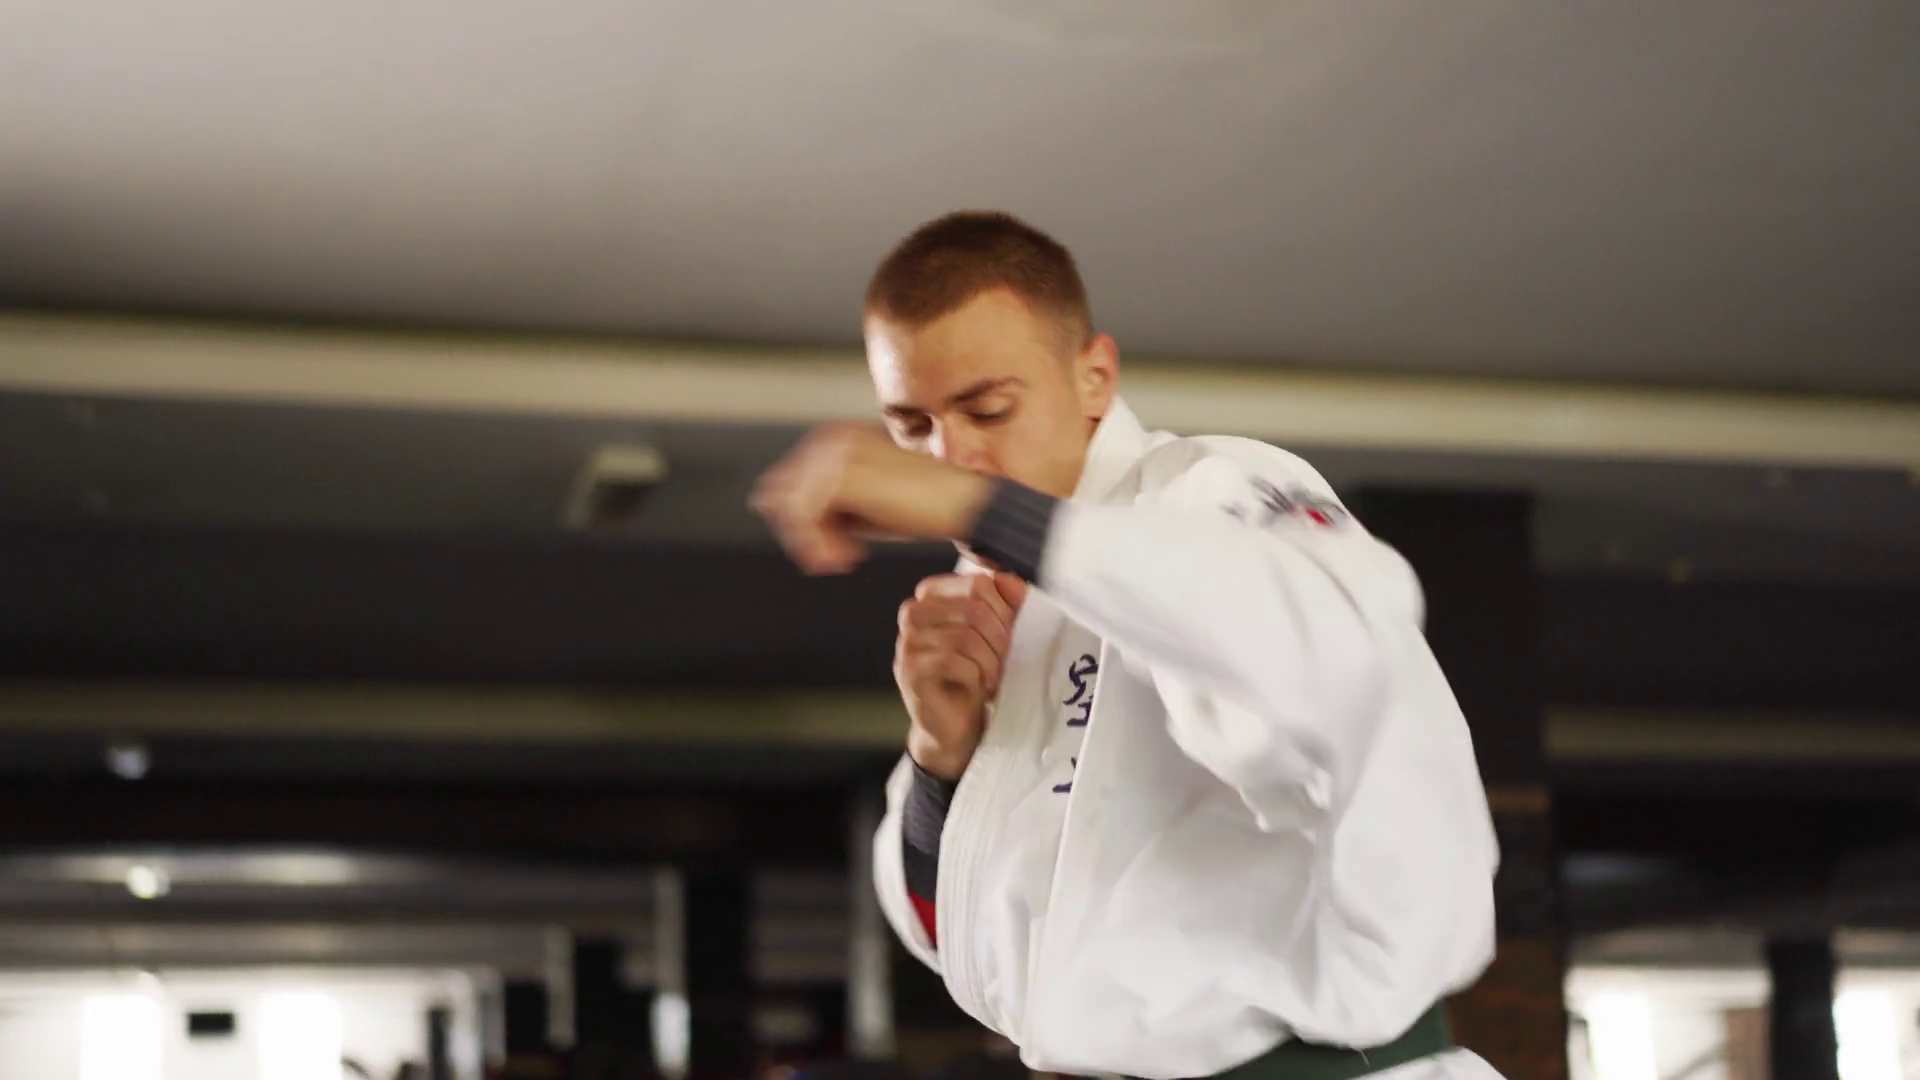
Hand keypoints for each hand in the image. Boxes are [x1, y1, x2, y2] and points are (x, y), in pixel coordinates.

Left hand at [751, 425, 995, 574]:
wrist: (963, 505)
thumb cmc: (921, 508)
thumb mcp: (863, 505)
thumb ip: (823, 504)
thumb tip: (767, 504)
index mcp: (839, 437)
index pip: (791, 481)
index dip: (804, 521)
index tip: (834, 547)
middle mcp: (834, 438)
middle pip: (783, 493)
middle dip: (805, 532)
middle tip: (835, 559)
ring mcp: (837, 455)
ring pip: (788, 507)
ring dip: (811, 542)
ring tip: (842, 560)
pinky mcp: (843, 477)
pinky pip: (802, 518)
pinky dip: (818, 545)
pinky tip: (848, 557)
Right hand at [895, 572, 1029, 780]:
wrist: (958, 724)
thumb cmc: (978, 674)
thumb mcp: (1000, 633)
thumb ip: (1009, 601)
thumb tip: (1007, 578)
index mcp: (934, 594)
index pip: (978, 583)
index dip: (1004, 610)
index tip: (1011, 635)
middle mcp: (914, 612)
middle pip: (975, 608)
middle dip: (1000, 639)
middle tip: (1005, 662)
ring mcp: (907, 640)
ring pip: (966, 635)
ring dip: (990, 661)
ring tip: (992, 677)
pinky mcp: (910, 669)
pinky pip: (953, 660)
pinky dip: (976, 676)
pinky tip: (978, 686)